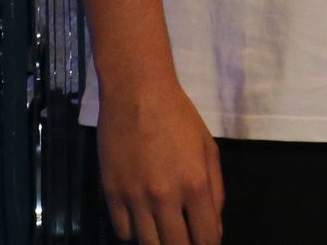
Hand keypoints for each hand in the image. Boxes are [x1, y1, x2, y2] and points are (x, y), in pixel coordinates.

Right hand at [96, 79, 222, 244]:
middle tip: (187, 241)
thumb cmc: (180, 119)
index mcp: (196, 185)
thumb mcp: (209, 150)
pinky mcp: (111, 195)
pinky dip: (135, 233)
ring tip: (166, 236)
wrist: (138, 96)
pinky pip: (123, 231)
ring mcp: (135, 198)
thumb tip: (215, 228)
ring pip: (147, 243)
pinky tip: (143, 224)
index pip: (206, 236)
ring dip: (159, 243)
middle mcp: (165, 197)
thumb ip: (216, 192)